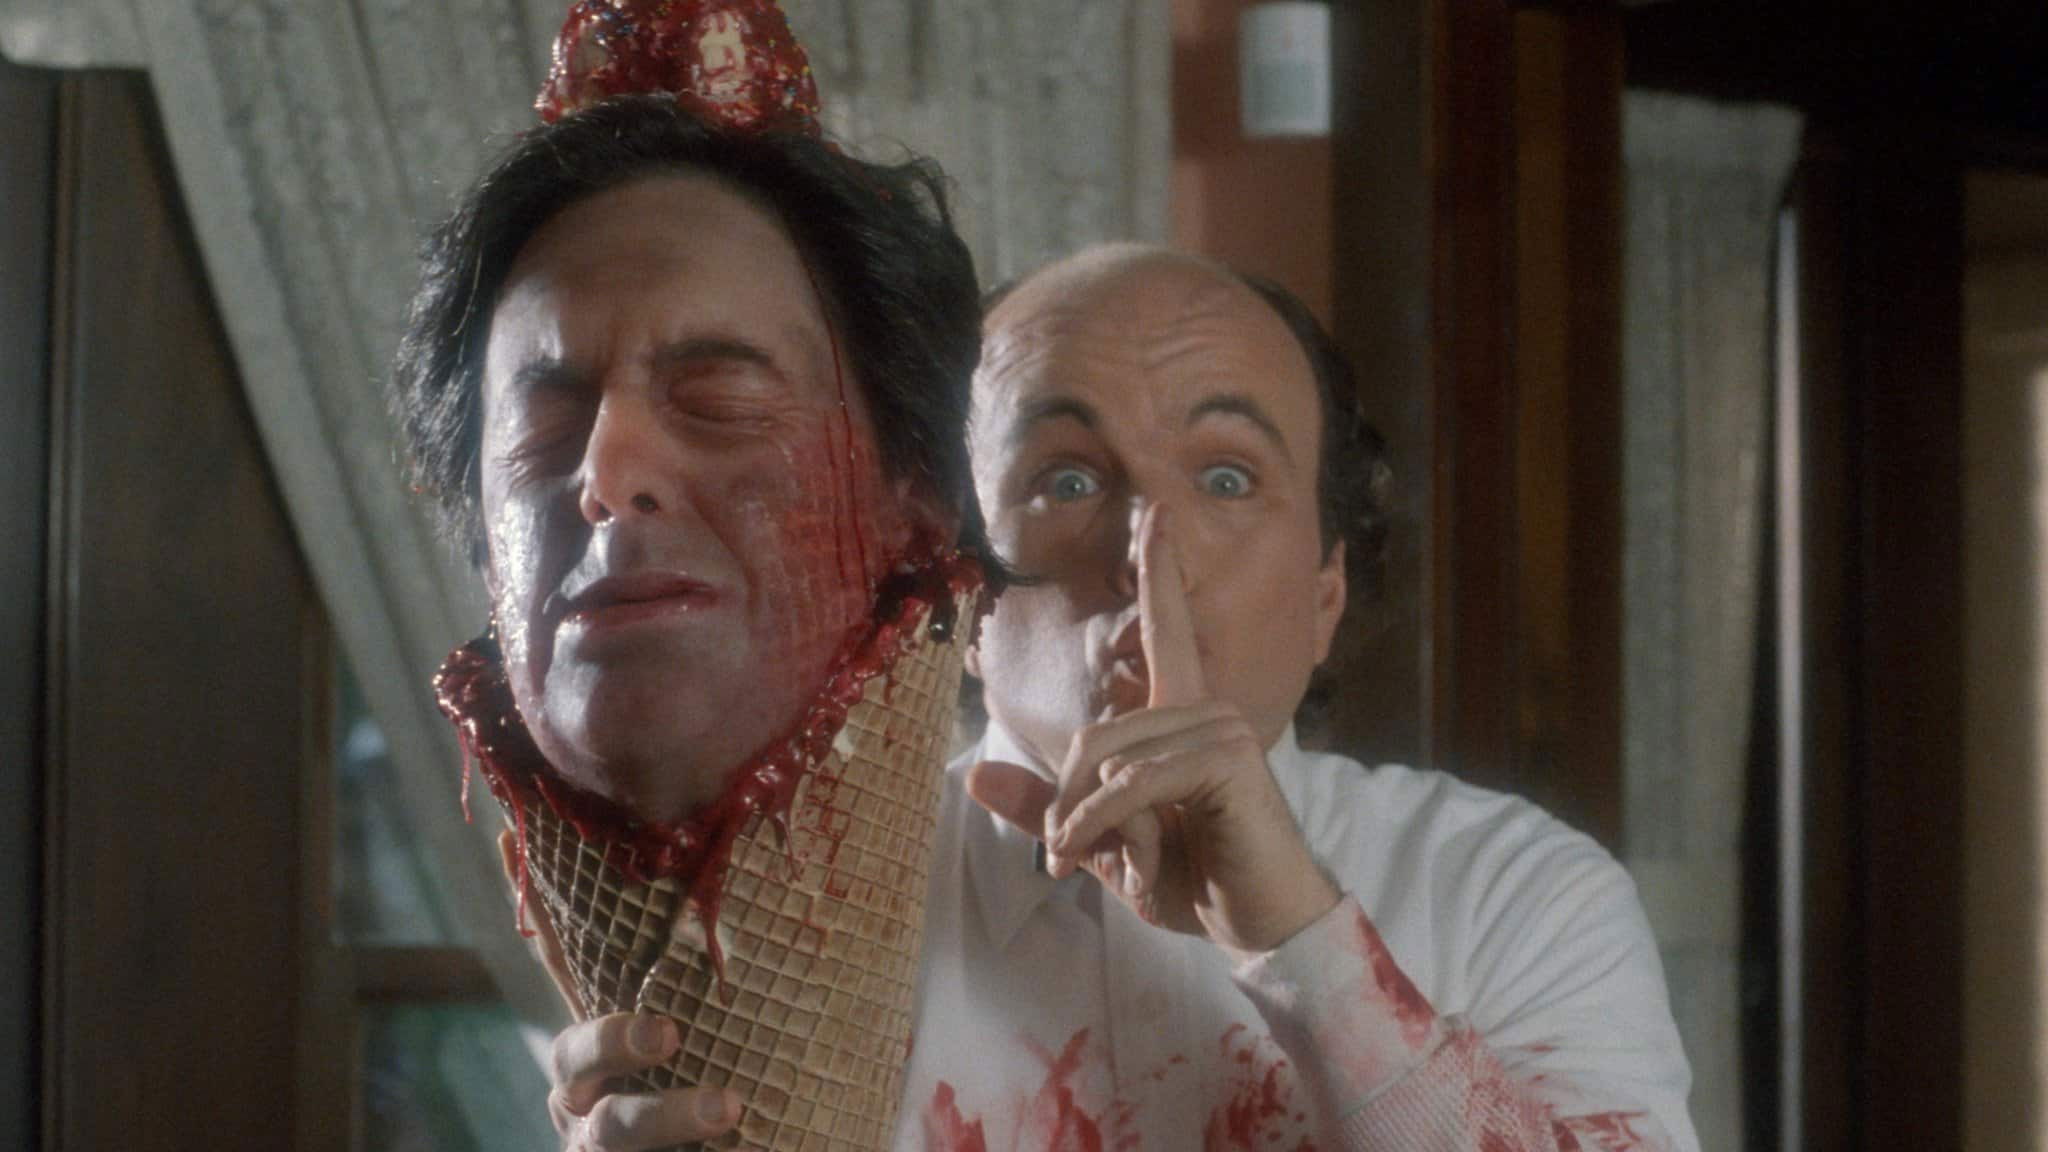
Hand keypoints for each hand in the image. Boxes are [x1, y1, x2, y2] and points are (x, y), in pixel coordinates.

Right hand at [497, 832, 750, 1150]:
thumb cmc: (719, 1085)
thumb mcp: (711, 1028)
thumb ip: (709, 979)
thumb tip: (758, 898)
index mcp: (597, 1035)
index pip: (559, 963)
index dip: (534, 908)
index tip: (509, 837)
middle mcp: (582, 1088)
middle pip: (574, 1051)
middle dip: (614, 1039)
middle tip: (668, 1033)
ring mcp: (593, 1141)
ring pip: (616, 1126)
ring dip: (673, 1115)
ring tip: (730, 1108)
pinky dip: (685, 1149)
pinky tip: (739, 1140)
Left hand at [965, 505, 1340, 956]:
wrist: (1260, 925)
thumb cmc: (1193, 880)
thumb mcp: (1105, 845)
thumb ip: (1047, 810)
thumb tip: (974, 775)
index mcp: (1181, 716)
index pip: (1165, 631)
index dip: (1157, 573)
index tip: (1156, 516)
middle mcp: (1205, 707)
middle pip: (1093, 735)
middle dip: (1070, 806)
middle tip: (1070, 861)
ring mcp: (1221, 726)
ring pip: (1108, 760)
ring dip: (1090, 826)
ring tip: (1113, 872)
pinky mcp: (1226, 757)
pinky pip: (1134, 782)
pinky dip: (1109, 825)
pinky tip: (1132, 870)